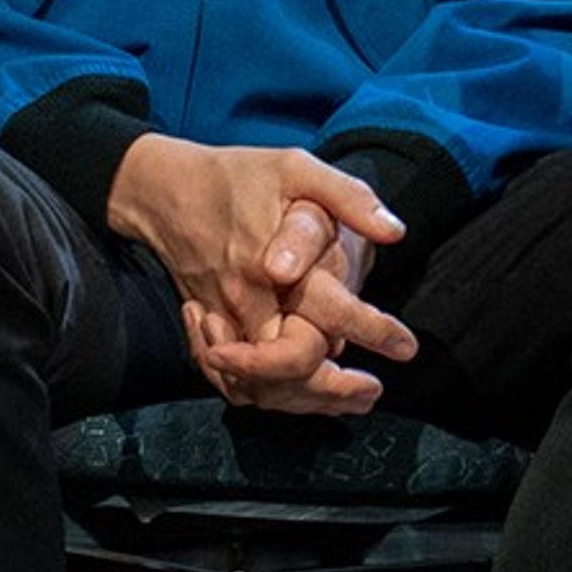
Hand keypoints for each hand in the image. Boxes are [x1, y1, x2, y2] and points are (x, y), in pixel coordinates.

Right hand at [109, 135, 416, 397]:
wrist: (163, 188)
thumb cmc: (238, 176)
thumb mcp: (298, 168)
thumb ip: (349, 199)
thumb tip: (395, 231)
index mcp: (271, 262)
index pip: (330, 313)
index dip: (374, 332)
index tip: (407, 347)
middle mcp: (244, 298)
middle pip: (291, 366)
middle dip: (335, 387)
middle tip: (373, 390)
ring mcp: (219, 317)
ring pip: (259, 383)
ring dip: (305, 400)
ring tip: (349, 402)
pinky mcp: (204, 326)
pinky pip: (228, 379)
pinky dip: (263, 395)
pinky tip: (298, 398)